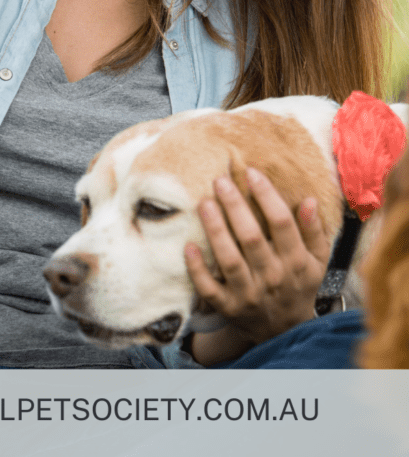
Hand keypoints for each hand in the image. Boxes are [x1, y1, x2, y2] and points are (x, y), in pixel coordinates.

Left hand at [184, 167, 330, 357]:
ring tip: (204, 203)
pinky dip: (198, 270)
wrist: (285, 331)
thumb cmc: (298, 284)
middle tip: (220, 180)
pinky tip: (188, 246)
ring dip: (215, 231)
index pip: (282, 223)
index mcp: (296, 261)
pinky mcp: (228, 308)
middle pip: (251, 237)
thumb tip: (309, 200)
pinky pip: (209, 289)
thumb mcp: (317, 260)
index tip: (251, 173)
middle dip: (235, 206)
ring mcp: (249, 294)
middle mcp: (273, 277)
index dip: (267, 196)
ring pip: (229, 260)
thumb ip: (314, 230)